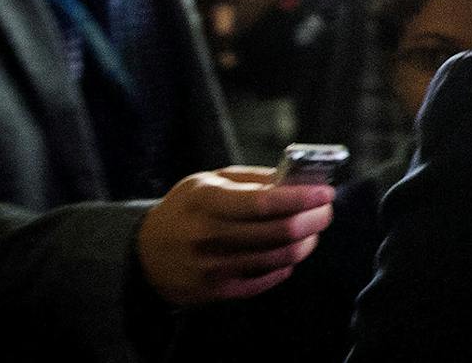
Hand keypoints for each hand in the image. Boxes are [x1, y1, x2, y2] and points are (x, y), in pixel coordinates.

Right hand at [135, 166, 334, 304]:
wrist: (145, 253)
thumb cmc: (186, 209)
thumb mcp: (209, 181)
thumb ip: (252, 179)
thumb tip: (298, 180)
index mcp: (205, 200)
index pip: (264, 202)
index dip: (302, 198)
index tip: (326, 192)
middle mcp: (207, 235)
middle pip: (280, 231)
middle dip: (315, 219)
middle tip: (326, 211)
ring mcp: (212, 266)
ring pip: (281, 257)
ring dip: (307, 242)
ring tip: (312, 230)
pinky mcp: (217, 290)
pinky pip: (268, 278)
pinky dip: (287, 263)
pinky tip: (288, 250)